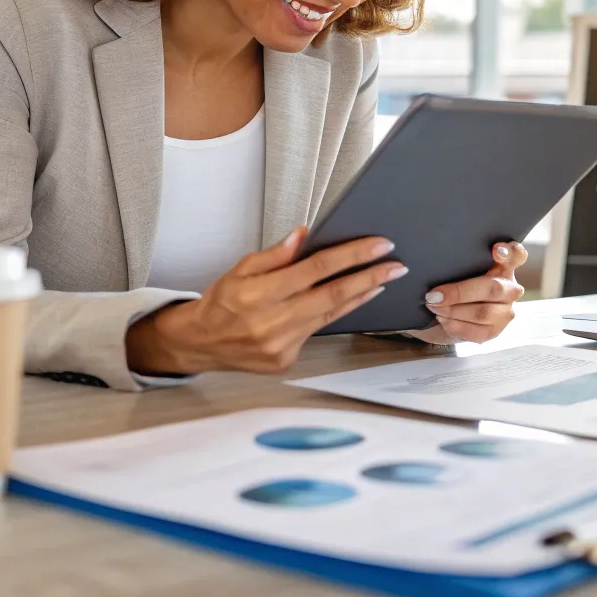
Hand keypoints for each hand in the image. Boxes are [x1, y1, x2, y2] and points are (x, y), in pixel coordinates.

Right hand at [126, 227, 407, 374]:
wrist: (201, 342)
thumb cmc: (221, 302)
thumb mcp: (240, 268)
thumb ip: (275, 255)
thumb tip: (304, 236)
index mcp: (258, 294)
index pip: (315, 269)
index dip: (350, 255)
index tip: (378, 244)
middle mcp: (270, 322)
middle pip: (331, 295)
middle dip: (369, 277)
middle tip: (396, 264)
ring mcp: (280, 345)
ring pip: (331, 315)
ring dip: (362, 295)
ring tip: (384, 279)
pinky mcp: (286, 360)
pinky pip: (319, 331)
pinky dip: (339, 313)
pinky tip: (355, 299)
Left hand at [409, 241, 527, 344]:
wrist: (443, 315)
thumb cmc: (452, 286)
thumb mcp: (454, 270)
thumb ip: (455, 262)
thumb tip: (428, 263)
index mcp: (503, 266)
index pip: (516, 255)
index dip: (509, 252)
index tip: (495, 250)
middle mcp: (510, 288)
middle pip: (493, 288)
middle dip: (460, 292)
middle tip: (434, 295)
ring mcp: (505, 311)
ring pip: (483, 312)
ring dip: (453, 311)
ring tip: (433, 307)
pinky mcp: (495, 331)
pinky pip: (477, 332)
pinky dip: (455, 326)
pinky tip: (442, 320)